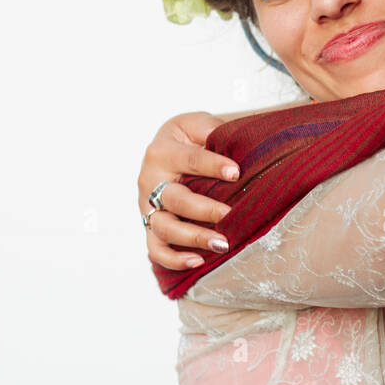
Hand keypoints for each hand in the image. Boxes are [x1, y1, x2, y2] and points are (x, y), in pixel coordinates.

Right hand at [138, 112, 238, 269]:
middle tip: (230, 214)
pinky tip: (198, 261)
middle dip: (203, 209)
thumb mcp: (197, 124)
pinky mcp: (150, 225)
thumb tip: (231, 141)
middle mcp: (150, 180)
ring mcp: (148, 206)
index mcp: (162, 152)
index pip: (188, 160)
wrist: (170, 148)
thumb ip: (210, 129)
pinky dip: (173, 259)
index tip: (236, 172)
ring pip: (164, 228)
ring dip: (193, 238)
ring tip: (222, 244)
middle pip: (174, 199)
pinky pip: (155, 248)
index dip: (212, 166)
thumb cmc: (189, 137)